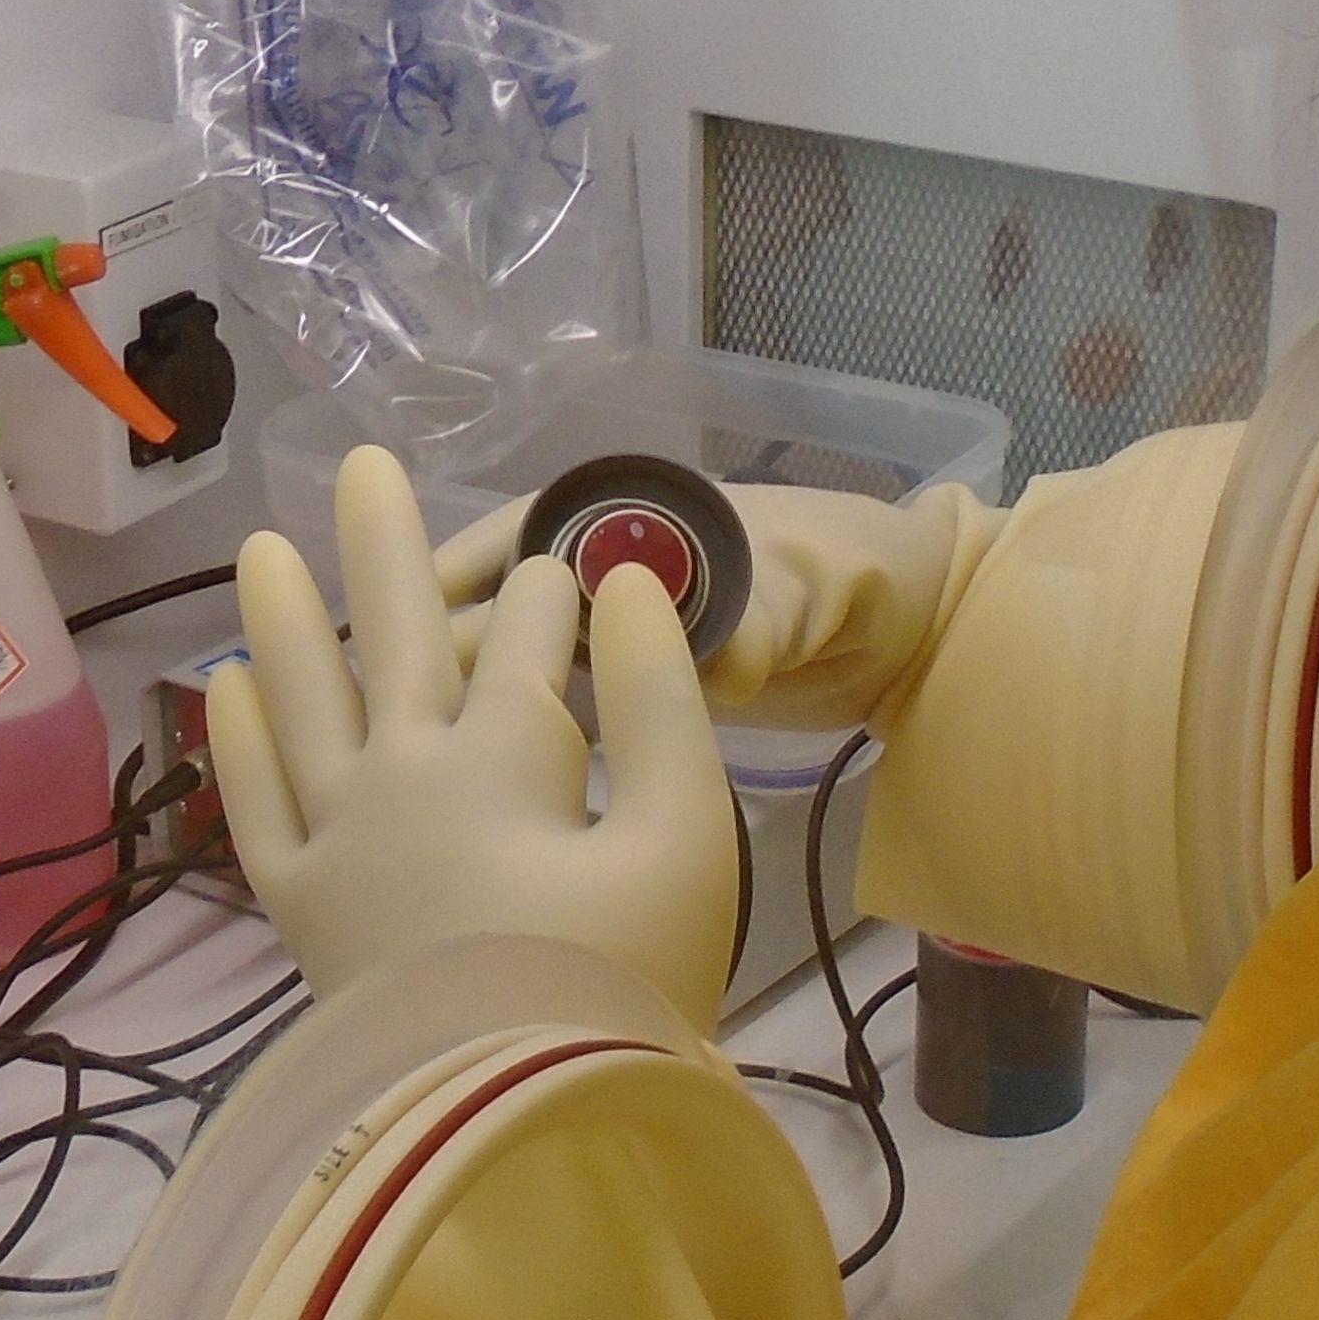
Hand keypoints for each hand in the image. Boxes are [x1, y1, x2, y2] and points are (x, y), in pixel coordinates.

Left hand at [210, 450, 744, 1026]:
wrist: (521, 1128)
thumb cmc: (624, 986)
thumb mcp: (684, 842)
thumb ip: (664, 703)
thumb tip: (628, 583)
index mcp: (503, 754)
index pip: (533, 636)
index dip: (560, 594)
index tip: (576, 574)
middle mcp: (400, 772)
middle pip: (396, 632)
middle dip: (388, 543)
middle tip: (365, 462)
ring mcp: (335, 837)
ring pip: (301, 697)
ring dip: (285, 615)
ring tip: (263, 542)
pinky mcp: (298, 908)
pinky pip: (255, 803)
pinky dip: (238, 740)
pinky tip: (228, 685)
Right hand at [432, 477, 981, 727]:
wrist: (924, 627)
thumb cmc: (863, 576)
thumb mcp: (817, 586)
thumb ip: (767, 617)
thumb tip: (721, 660)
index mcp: (633, 518)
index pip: (512, 545)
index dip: (456, 593)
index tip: (406, 654)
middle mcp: (604, 567)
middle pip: (495, 609)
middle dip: (442, 661)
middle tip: (393, 741)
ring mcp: (619, 631)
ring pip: (516, 664)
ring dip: (471, 709)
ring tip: (409, 780)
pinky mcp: (642, 687)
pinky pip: (562, 707)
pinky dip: (522, 741)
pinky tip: (482, 802)